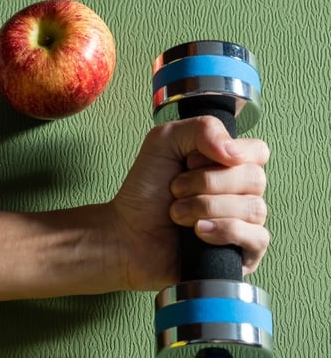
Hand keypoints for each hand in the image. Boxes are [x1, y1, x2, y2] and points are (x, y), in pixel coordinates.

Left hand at [111, 116, 269, 289]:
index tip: (190, 162)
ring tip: (178, 213)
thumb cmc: (145, 191)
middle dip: (205, 183)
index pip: (257, 152)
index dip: (226, 154)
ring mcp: (245, 225)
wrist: (126, 233)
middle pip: (255, 179)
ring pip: (254, 208)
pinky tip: (199, 232)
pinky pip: (257, 238)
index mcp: (229, 166)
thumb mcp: (164, 142)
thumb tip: (233, 151)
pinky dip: (223, 230)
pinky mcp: (243, 254)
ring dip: (205, 207)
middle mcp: (242, 194)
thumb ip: (201, 128)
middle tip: (175, 190)